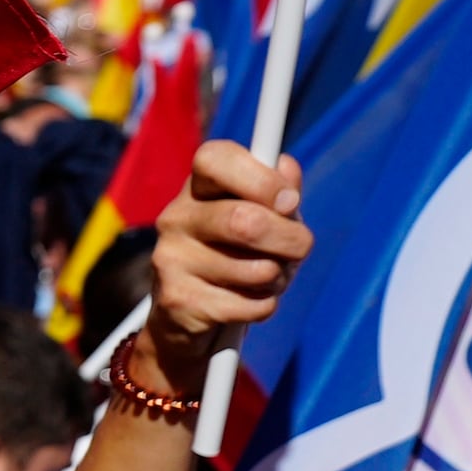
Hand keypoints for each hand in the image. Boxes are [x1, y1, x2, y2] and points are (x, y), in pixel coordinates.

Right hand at [146, 141, 306, 390]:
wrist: (186, 313)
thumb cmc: (235, 253)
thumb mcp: (261, 215)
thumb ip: (278, 190)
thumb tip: (288, 168)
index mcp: (196, 187)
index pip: (215, 158)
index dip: (261, 178)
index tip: (289, 202)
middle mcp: (175, 218)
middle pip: (246, 221)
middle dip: (292, 240)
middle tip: (300, 248)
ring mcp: (171, 259)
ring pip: (257, 270)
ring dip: (279, 278)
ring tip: (267, 278)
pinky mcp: (179, 300)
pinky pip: (250, 305)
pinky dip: (264, 306)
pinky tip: (247, 302)